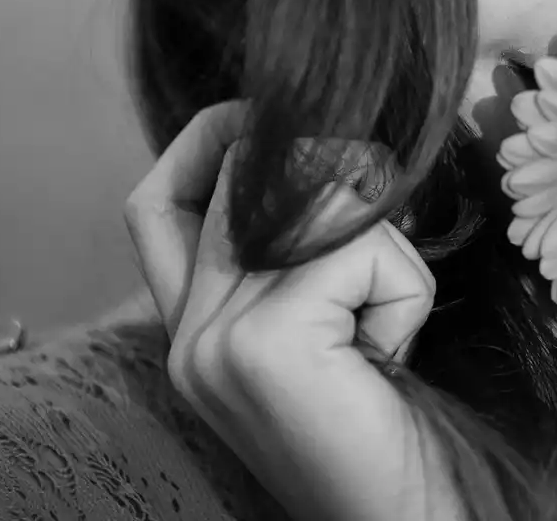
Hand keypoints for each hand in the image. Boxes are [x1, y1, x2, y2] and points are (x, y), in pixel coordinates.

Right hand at [124, 101, 453, 520]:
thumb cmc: (394, 427)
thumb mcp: (333, 328)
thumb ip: (303, 254)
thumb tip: (331, 151)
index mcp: (190, 332)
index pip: (153, 202)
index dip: (213, 141)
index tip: (277, 129)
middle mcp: (187, 335)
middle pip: (250, 173)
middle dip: (342, 187)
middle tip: (380, 264)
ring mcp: (215, 340)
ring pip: (320, 198)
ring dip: (387, 254)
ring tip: (381, 335)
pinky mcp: (266, 344)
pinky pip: (361, 247)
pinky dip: (403, 291)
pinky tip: (388, 359)